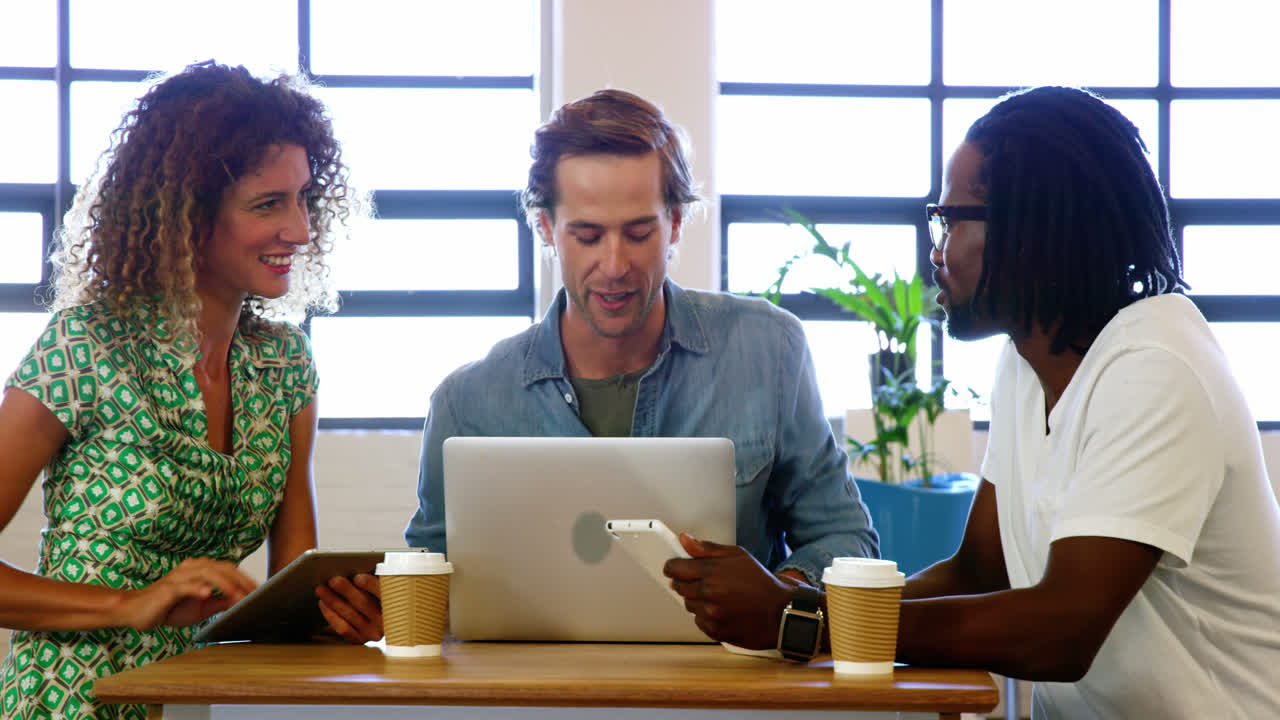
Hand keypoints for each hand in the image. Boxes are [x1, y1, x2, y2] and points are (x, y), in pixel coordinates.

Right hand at [120, 557, 256, 629]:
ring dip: (224, 584)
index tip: (260, 590)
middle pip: (222, 569)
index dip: (245, 579)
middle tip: (255, 592)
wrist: (136, 612)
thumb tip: (241, 602)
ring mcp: (179, 576)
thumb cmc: (169, 608)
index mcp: (201, 570)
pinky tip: (207, 594)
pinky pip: (184, 586)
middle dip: (240, 580)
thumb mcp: (201, 608)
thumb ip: (220, 603)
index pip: (229, 570)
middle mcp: (192, 568)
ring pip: (207, 574)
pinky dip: (197, 589)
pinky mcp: (168, 588)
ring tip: (238, 594)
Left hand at [316, 573, 381, 643]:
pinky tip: (324, 604)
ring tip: (322, 590)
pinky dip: (331, 615)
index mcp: (397, 606)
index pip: (385, 594)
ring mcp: (373, 633)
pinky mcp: (361, 639)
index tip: (358, 578)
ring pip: (350, 615)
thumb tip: (358, 567)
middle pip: (364, 604)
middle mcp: (386, 622)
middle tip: (333, 580)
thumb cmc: (383, 596)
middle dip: (346, 591)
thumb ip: (377, 578)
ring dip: (333, 600)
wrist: (383, 619)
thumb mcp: (385, 586)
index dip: (371, 586)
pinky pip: (343, 628)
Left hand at [663, 533, 796, 649]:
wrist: (780, 612)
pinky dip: (706, 616)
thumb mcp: (738, 556)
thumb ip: (707, 548)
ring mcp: (711, 614)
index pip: (675, 568)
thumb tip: (685, 539)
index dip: (672, 566)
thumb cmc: (761, 583)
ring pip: (688, 605)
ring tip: (718, 596)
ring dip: (697, 600)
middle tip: (703, 581)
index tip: (674, 567)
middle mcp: (708, 593)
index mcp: (712, 572)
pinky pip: (698, 621)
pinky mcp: (715, 630)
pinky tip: (722, 610)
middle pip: (679, 587)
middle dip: (686, 582)